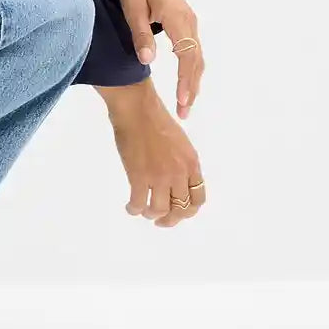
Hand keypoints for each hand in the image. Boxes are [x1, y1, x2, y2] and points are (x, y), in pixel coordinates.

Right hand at [107, 85, 206, 227]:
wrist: (137, 108)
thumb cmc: (155, 119)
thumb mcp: (179, 142)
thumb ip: (181, 163)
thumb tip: (175, 181)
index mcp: (192, 163)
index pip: (198, 199)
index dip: (188, 211)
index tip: (177, 212)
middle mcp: (179, 173)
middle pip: (180, 209)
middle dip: (170, 219)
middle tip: (159, 220)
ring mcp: (159, 176)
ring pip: (159, 210)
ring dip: (151, 215)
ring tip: (142, 211)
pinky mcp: (139, 176)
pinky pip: (138, 203)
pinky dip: (134, 209)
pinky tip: (130, 207)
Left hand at [119, 0, 203, 119]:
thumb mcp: (132, 7)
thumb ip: (140, 33)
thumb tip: (147, 60)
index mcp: (176, 18)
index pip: (187, 54)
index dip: (185, 78)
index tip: (183, 100)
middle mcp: (189, 22)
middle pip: (196, 60)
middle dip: (192, 88)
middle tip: (184, 113)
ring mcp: (191, 24)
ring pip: (197, 58)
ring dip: (194, 82)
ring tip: (186, 106)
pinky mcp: (187, 26)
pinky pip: (193, 52)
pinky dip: (192, 71)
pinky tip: (186, 86)